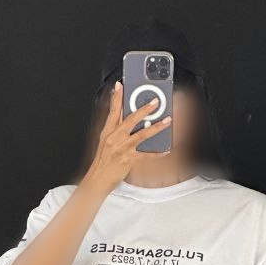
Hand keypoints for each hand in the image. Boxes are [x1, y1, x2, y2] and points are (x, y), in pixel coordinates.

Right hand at [80, 82, 171, 196]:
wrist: (98, 179)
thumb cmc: (102, 161)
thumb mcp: (104, 142)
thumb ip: (113, 129)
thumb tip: (122, 119)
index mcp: (107, 132)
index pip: (112, 111)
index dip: (116, 97)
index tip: (120, 85)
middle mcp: (114, 138)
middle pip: (130, 119)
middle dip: (144, 109)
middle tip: (155, 101)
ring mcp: (122, 148)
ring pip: (142, 134)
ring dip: (156, 127)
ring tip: (167, 121)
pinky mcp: (128, 160)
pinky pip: (146, 155)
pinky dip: (157, 153)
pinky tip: (166, 149)